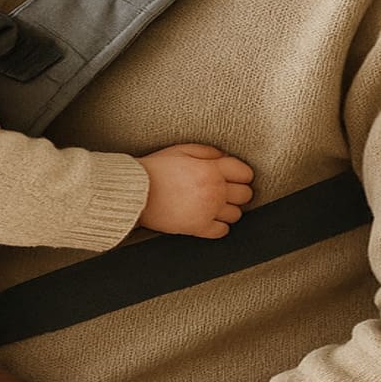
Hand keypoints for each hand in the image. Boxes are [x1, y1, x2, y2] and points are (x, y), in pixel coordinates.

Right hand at [136, 143, 253, 237]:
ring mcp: (207, 211)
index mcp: (211, 170)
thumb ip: (208, 152)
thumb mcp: (182, 150)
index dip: (241, 174)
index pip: (245, 173)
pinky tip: (208, 217)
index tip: (235, 176)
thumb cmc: (156, 169)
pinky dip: (219, 225)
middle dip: (238, 191)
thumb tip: (225, 158)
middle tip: (225, 190)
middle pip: (245, 195)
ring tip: (215, 204)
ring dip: (229, 209)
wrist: (134, 191)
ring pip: (236, 215)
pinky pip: (222, 231)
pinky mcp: (198, 228)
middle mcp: (214, 191)